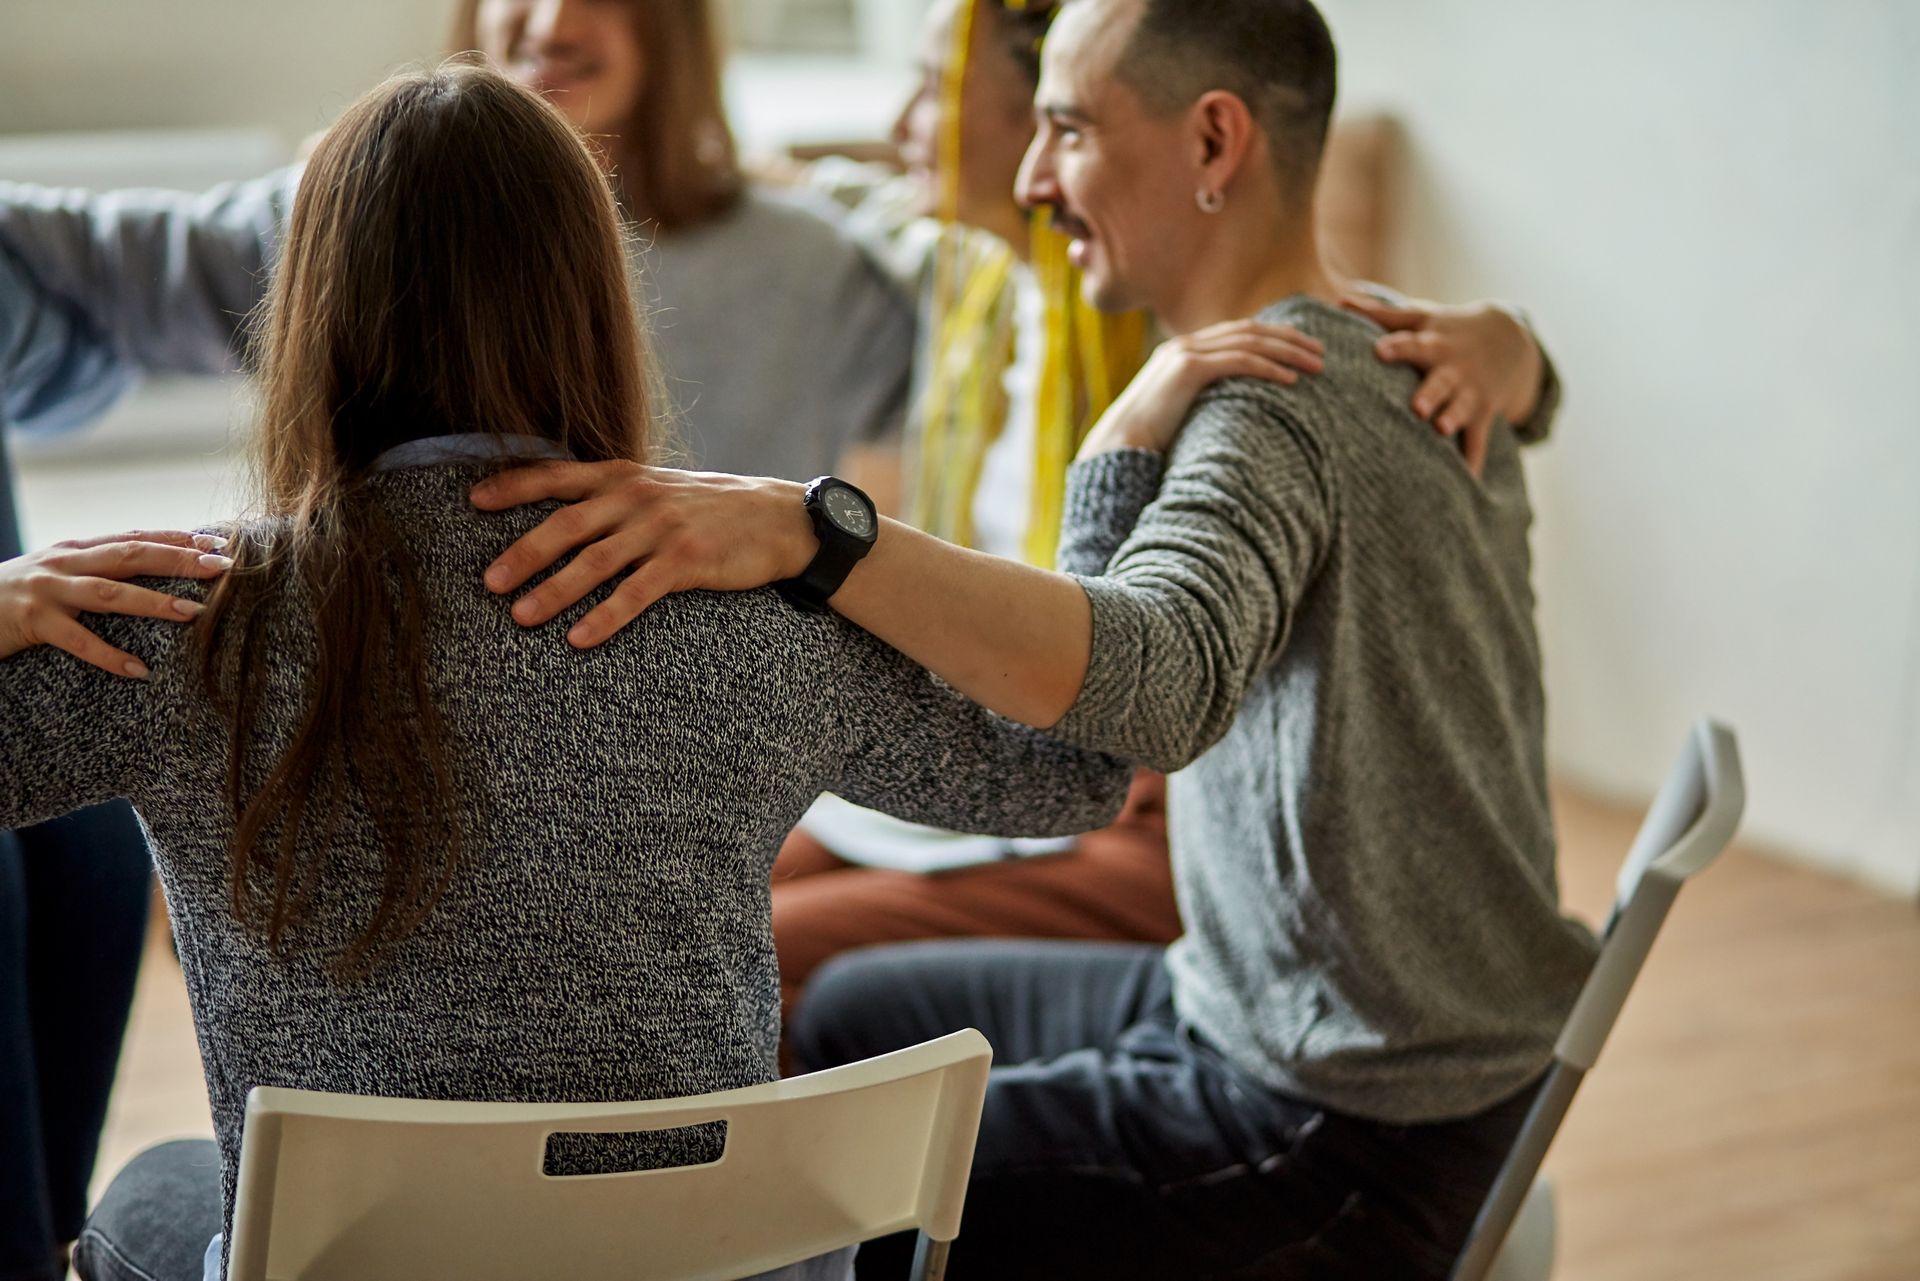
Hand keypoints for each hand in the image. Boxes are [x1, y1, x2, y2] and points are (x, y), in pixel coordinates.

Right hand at [0, 531, 231, 676]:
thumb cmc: (16, 596)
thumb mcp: (58, 573)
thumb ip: (96, 568)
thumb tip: (151, 568)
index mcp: (76, 549)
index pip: (135, 537)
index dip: (176, 538)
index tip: (217, 543)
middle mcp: (65, 562)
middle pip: (131, 555)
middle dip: (179, 560)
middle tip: (222, 567)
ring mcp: (48, 590)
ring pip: (110, 592)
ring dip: (155, 601)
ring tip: (195, 613)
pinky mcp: (32, 621)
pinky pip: (78, 641)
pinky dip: (110, 656)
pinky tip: (140, 670)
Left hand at [472, 461, 814, 647]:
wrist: (778, 519)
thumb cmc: (710, 508)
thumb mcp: (658, 487)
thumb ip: (612, 496)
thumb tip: (558, 514)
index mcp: (623, 476)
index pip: (557, 476)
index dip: (513, 487)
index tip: (473, 502)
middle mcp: (637, 497)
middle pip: (567, 524)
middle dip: (524, 553)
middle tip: (488, 582)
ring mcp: (662, 528)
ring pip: (596, 561)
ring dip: (555, 590)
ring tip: (521, 617)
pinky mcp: (688, 560)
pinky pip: (637, 591)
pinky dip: (605, 615)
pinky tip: (580, 638)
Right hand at [1077, 319, 1324, 457]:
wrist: (1120, 445)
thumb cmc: (1151, 439)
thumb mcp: (1183, 412)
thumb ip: (1206, 400)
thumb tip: (1238, 411)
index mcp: (1185, 351)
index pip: (1240, 332)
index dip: (1275, 336)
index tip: (1304, 348)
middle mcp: (1185, 345)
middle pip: (1250, 330)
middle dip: (1289, 338)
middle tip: (1321, 350)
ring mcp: (1185, 353)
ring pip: (1249, 342)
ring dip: (1287, 352)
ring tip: (1316, 365)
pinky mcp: (1187, 369)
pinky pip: (1239, 361)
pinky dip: (1268, 367)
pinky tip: (1290, 380)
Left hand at [1340, 294, 1544, 475]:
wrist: (1510, 338)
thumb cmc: (1449, 329)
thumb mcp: (1423, 315)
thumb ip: (1381, 313)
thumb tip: (1338, 298)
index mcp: (1434, 344)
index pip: (1413, 343)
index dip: (1398, 347)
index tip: (1380, 350)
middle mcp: (1454, 369)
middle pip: (1440, 381)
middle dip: (1430, 393)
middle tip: (1417, 406)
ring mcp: (1471, 393)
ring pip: (1461, 409)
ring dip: (1452, 420)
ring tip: (1441, 430)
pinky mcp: (1483, 415)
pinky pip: (1477, 443)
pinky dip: (1473, 463)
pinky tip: (1468, 484)